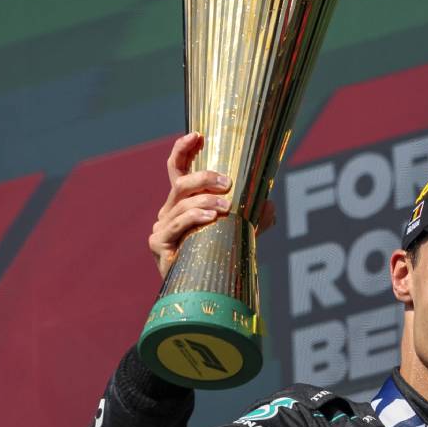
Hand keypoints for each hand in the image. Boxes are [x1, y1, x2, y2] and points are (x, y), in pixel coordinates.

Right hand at [148, 132, 277, 278]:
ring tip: (227, 206)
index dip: (184, 149)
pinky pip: (178, 224)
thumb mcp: (240, 231)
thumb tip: (269, 203)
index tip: (198, 134)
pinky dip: (195, 217)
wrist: (206, 293)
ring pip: (182, 202)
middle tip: (229, 182)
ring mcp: (161, 227)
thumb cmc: (220, 259)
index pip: (177, 168)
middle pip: (180, 182)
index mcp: (183, 202)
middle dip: (204, 176)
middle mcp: (168, 211)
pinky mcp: (158, 243)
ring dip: (207, 200)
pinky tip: (211, 218)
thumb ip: (254, 216)